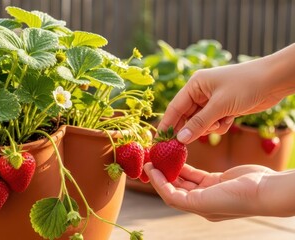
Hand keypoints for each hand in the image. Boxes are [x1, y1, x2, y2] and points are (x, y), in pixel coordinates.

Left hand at [145, 163, 274, 220]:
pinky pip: (196, 173)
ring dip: (172, 168)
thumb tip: (162, 191)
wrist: (265, 190)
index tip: (149, 167)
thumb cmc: (236, 198)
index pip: (170, 195)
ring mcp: (209, 190)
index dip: (158, 182)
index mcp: (198, 209)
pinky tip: (177, 156)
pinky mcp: (216, 180)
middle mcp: (201, 201)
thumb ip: (182, 198)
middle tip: (152, 159)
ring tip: (161, 156)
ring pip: (185, 179)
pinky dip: (186, 166)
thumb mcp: (204, 201)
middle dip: (162, 174)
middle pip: (175, 187)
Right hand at [157, 44, 294, 143]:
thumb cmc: (246, 85)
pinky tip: (231, 119)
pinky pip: (214, 123)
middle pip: (186, 117)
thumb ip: (199, 123)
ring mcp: (212, 101)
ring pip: (201, 123)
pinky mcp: (223, 108)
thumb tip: (180, 139)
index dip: (166, 125)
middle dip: (191, 128)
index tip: (159, 141)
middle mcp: (200, 92)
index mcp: (195, 85)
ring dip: (210, 127)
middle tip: (184, 145)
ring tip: (223, 121)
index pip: (174, 108)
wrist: (275, 80)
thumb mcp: (220, 106)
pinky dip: (220, 125)